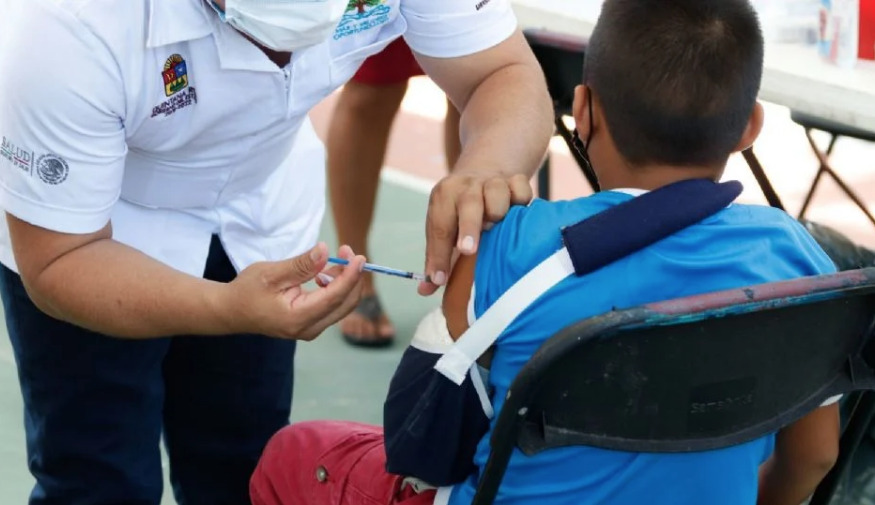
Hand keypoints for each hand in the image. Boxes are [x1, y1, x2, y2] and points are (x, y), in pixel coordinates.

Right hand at [220, 243, 365, 339]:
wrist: (232, 311)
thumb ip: (301, 264)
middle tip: (346, 250)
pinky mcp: (311, 325)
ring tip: (335, 258)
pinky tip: (324, 273)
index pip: (335, 297)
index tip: (358, 256)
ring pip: (342, 305)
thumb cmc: (248, 290)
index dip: (351, 276)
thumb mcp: (271, 273)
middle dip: (352, 276)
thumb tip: (325, 251)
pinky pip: (333, 306)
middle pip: (346, 303)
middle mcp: (309, 329)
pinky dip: (336, 288)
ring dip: (344, 281)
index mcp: (298, 318)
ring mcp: (311, 330)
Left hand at [420, 171, 531, 294]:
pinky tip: (519, 216)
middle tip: (468, 250)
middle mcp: (467, 185)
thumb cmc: (460, 210)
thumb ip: (436, 257)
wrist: (484, 169)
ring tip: (496, 227)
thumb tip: (425, 290)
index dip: (439, 255)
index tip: (440, 279)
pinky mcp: (516, 180)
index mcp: (444, 197)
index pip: (439, 227)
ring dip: (498, 214)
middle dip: (469, 228)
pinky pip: (522, 191)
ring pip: (498, 195)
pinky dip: (522, 203)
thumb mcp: (444, 226)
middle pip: (469, 204)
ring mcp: (493, 181)